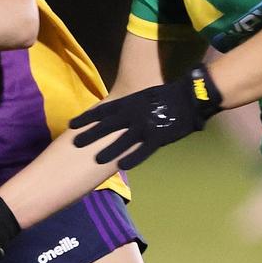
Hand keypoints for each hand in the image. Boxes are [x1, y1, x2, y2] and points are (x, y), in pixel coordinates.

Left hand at [69, 66, 222, 170]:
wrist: (189, 97)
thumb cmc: (166, 96)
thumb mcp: (143, 96)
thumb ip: (130, 107)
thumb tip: (116, 116)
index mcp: (129, 103)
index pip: (103, 111)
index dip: (87, 118)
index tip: (72, 124)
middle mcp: (133, 114)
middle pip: (107, 126)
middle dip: (90, 134)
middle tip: (75, 142)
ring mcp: (145, 126)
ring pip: (121, 140)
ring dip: (108, 150)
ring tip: (96, 158)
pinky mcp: (158, 137)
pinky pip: (142, 150)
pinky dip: (132, 158)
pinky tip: (122, 166)